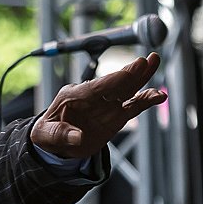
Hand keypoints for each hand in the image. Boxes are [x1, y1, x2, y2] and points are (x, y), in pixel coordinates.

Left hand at [31, 52, 166, 158]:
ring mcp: (106, 105)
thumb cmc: (47, 133)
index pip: (96, 87)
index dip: (114, 79)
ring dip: (141, 78)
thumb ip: (59, 134)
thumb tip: (77, 137)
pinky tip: (160, 96)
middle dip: (129, 73)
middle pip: (114, 83)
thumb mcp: (44, 134)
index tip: (127, 70)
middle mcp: (93, 97)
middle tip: (146, 60)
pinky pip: (133, 107)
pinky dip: (146, 101)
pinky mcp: (116, 116)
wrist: (55, 143)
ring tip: (155, 63)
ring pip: (126, 90)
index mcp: (73, 95)